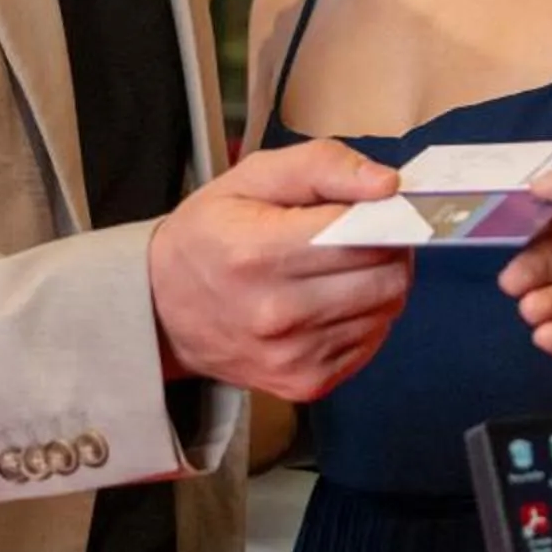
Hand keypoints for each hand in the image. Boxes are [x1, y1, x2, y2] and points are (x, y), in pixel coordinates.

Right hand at [149, 140, 409, 397]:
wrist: (162, 309)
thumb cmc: (212, 231)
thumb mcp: (254, 177)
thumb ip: (324, 166)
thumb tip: (387, 184)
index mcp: (261, 252)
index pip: (367, 237)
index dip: (385, 217)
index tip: (377, 208)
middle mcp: (279, 313)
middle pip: (389, 277)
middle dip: (389, 248)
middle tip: (362, 236)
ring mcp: (294, 357)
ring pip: (388, 310)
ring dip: (378, 283)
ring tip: (340, 268)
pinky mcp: (307, 384)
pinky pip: (372, 342)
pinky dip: (365, 317)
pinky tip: (330, 302)